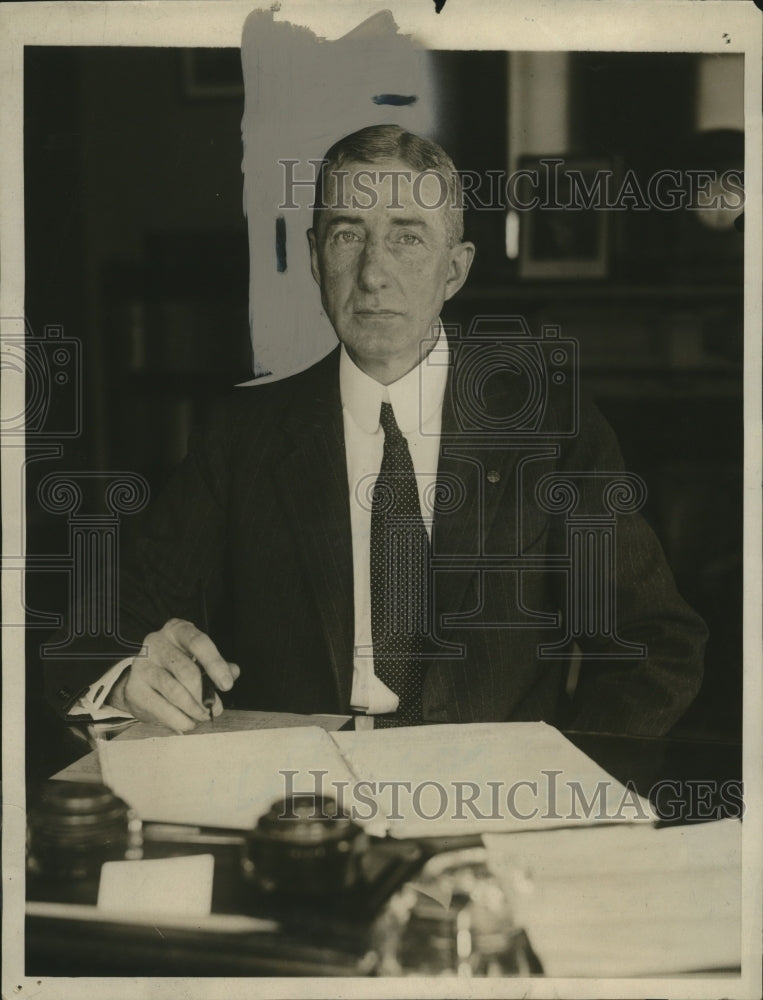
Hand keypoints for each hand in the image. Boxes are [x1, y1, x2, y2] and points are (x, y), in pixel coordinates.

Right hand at [108, 618, 239, 731]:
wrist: (142, 680)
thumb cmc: (177, 666)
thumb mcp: (198, 659)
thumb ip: (217, 665)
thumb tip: (233, 672)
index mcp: (177, 630)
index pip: (199, 642)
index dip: (215, 664)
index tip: (227, 685)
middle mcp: (156, 642)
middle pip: (187, 671)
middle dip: (205, 695)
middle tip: (215, 709)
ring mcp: (142, 665)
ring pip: (175, 692)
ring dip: (194, 709)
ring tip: (202, 716)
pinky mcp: (134, 688)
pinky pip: (161, 708)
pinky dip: (179, 719)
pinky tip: (187, 722)